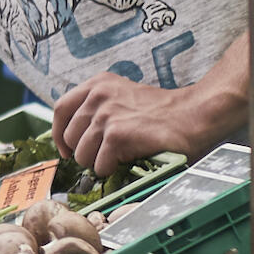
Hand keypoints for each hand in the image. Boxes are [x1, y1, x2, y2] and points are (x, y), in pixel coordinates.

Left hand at [54, 74, 232, 176]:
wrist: (193, 114)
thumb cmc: (161, 111)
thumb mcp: (122, 96)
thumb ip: (98, 108)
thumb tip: (72, 137)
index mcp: (97, 84)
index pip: (60, 109)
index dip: (60, 134)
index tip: (66, 149)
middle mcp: (98, 96)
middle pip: (70, 136)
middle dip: (84, 153)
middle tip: (104, 156)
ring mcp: (107, 114)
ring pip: (83, 155)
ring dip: (99, 163)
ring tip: (120, 157)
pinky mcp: (117, 134)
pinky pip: (101, 164)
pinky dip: (112, 170)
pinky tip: (128, 161)